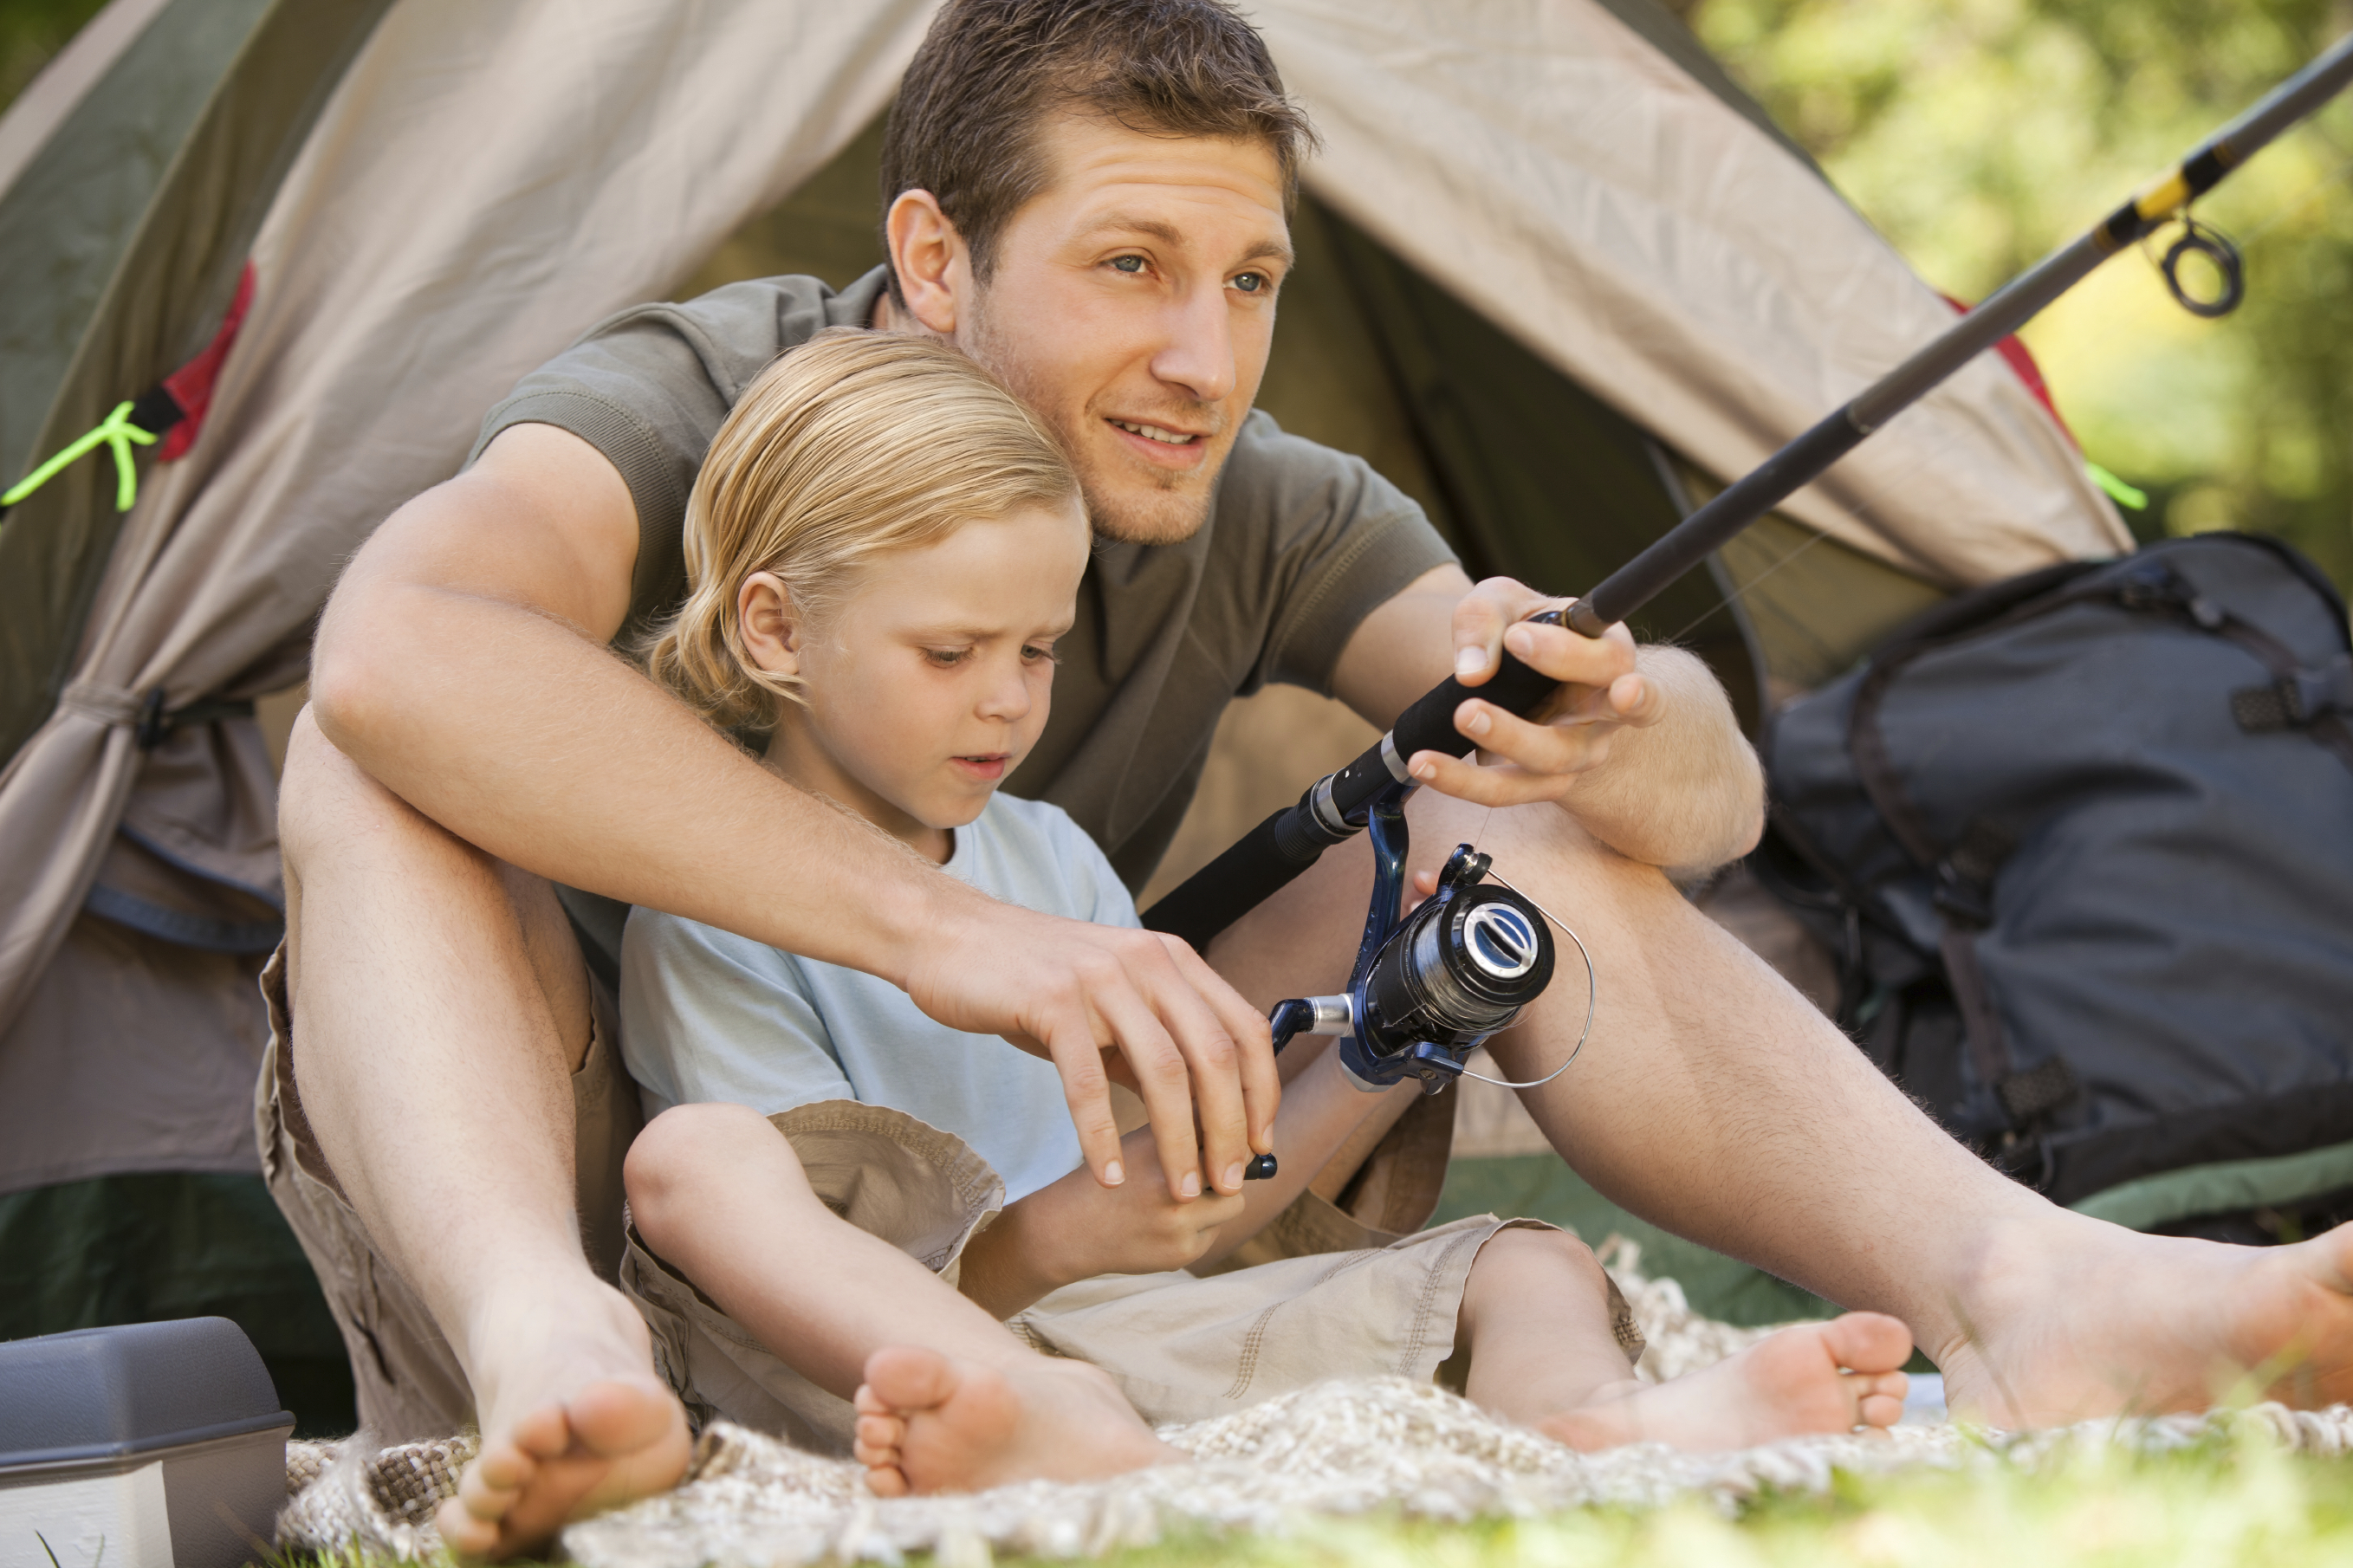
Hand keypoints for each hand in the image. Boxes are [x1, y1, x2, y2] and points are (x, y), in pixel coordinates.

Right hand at [900, 895, 1278, 1204]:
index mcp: (1171, 959)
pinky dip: (1103, 1137)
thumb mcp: (1109, 1000)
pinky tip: (1109, 1176)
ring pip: (1164, 1072)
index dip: (1260, 1092)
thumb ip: (1154, 1042)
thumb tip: (1204, 1112)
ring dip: (1179, 1141)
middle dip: (1228, 1128)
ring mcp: (1101, 978)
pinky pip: (1088, 1082)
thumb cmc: (1030, 977)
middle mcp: (1147, 961)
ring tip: (1180, 1190)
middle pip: (1213, 1055)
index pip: (1243, 1028)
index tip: (1259, 1144)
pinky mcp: (1052, 1001)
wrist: (951, 936)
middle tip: (1227, 1181)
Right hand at [955, 1124, 1247, 1317]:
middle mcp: (1169, 1178)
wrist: (1070, 1229)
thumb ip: (1191, 1128)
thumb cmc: (1116, 1171)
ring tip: (1184, 1197)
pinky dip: (1202, 1227)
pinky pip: (1215, 1232)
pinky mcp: (1181, 1253)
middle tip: (1208, 1167)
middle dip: (1227, 1165)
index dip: (1231, 1125)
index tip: (1230, 1129)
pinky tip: (1169, 1223)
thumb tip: (1255, 1126)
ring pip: (1234, 1201)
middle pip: (1236, 1163)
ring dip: (1219, 1198)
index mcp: (1158, 1139)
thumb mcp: (1143, 1137)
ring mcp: (1177, 1220)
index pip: (1221, 1125)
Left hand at [1406, 576, 1667, 808]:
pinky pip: (1509, 790)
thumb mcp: (1501, 603)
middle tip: (1468, 709)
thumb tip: (1472, 672)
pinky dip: (1464, 781)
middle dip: (1523, 728)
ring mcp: (1581, 752)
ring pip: (1548, 766)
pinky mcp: (1547, 780)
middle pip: (1581, 735)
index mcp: (1609, 657)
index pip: (1608, 662)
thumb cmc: (1522, 628)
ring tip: (1441, 738)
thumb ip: (1484, 619)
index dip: (1569, 657)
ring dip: (1494, 753)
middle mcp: (1607, 712)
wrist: (1514, 670)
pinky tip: (1426, 762)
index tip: (1516, 638)